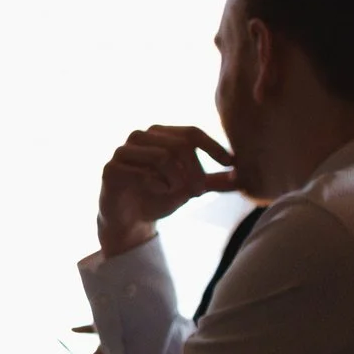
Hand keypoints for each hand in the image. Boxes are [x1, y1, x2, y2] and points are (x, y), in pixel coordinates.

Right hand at [98, 124, 237, 257]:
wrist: (129, 221)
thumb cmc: (158, 198)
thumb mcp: (190, 189)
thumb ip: (212, 182)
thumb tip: (243, 178)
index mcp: (159, 135)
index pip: (191, 132)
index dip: (213, 146)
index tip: (230, 163)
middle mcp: (140, 137)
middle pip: (180, 144)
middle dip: (196, 170)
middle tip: (199, 192)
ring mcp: (123, 151)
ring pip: (162, 156)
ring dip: (177, 179)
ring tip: (176, 192)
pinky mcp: (111, 169)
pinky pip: (141, 172)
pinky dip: (156, 184)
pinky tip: (158, 191)